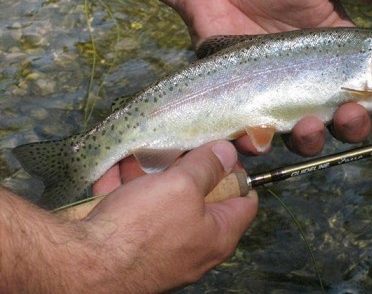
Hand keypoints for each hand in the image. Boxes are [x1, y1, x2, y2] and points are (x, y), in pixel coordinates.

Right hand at [87, 141, 256, 290]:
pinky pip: (135, 214)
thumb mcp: (183, 185)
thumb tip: (228, 153)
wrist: (83, 265)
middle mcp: (195, 246)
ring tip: (141, 153)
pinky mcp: (133, 248)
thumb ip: (208, 166)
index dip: (237, 171)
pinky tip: (114, 170)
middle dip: (186, 169)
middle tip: (176, 148)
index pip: (246, 199)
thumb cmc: (143, 226)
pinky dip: (126, 191)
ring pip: (164, 202)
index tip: (220, 151)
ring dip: (152, 176)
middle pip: (202, 198)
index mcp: (219, 234)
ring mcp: (163, 248)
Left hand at [173, 0, 371, 154]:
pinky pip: (259, 134)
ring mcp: (284, 94)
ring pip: (309, 134)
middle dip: (359, 125)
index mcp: (343, 52)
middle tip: (355, 112)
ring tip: (308, 123)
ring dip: (315, 138)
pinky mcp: (250, 102)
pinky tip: (257, 135)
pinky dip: (260, 143)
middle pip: (350, 118)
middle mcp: (318, 80)